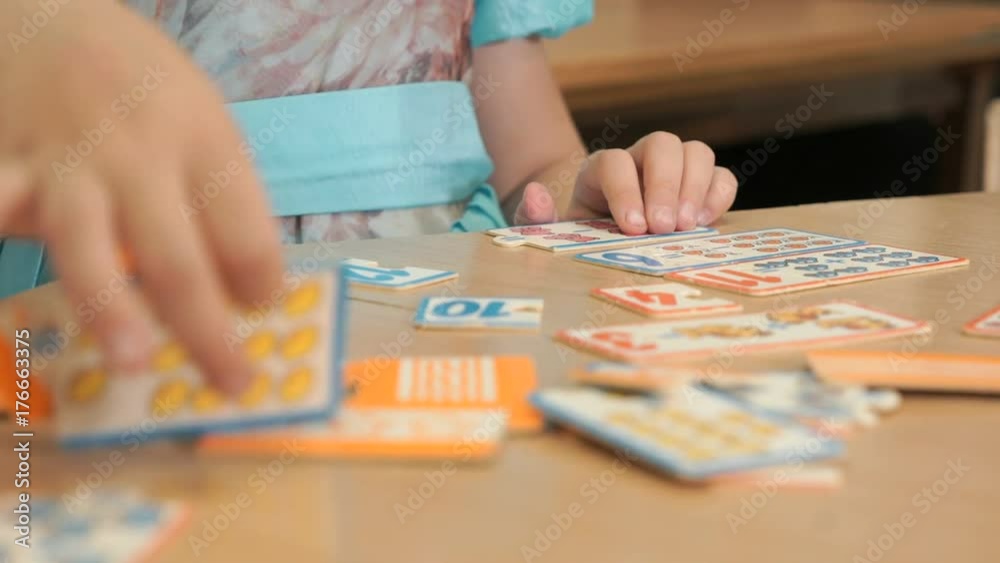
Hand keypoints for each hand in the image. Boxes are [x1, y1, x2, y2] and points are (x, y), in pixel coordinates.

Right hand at [0, 2, 282, 393]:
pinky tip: (10, 267)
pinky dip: (3, 230)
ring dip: (110, 309)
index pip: (246, 230)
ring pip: (88, 246)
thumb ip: (220, 199)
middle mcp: (141, 157)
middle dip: (207, 331)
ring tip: (132, 362)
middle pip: (178, 257)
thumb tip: (245, 292)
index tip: (266, 312)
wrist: (52, 18)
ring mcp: (70, 165)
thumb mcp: (205, 122)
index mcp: (206, 144)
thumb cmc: (146, 87)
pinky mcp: (11, 170)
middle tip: (232, 383)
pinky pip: (2, 208)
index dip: (263, 282)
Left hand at [513, 132, 737, 233]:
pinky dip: (718, 195)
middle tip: (664, 228)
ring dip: (695, 187)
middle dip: (666, 185)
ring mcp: (674, 170)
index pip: (615, 162)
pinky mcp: (700, 188)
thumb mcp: (550, 232)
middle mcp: (640, 160)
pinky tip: (704, 223)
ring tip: (686, 228)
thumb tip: (534, 194)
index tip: (632, 228)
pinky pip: (721, 176)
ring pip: (696, 151)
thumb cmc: (578, 235)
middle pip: (662, 144)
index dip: (625, 191)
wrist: (602, 237)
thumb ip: (535, 218)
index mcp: (601, 169)